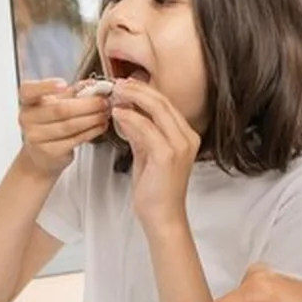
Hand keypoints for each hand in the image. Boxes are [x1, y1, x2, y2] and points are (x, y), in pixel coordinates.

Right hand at [18, 78, 110, 176]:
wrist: (40, 155)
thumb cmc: (49, 124)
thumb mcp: (57, 103)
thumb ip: (75, 92)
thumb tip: (96, 84)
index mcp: (28, 101)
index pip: (29, 90)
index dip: (46, 86)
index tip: (63, 84)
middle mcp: (28, 118)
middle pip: (60, 109)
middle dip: (88, 104)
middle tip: (104, 101)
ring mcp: (37, 137)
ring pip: (70, 125)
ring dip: (93, 118)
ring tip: (105, 113)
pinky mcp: (50, 152)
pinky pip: (75, 139)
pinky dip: (91, 131)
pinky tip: (100, 126)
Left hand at [110, 79, 200, 227]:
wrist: (162, 217)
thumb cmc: (155, 190)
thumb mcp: (147, 154)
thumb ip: (141, 133)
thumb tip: (127, 113)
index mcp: (186, 136)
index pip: (166, 103)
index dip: (145, 90)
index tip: (125, 84)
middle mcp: (188, 137)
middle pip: (163, 101)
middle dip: (138, 89)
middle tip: (117, 84)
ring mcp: (180, 146)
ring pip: (157, 109)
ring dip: (133, 98)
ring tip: (114, 94)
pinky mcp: (168, 155)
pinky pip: (147, 128)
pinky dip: (130, 118)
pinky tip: (117, 114)